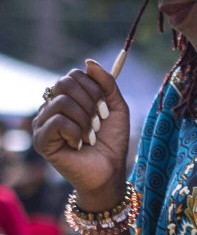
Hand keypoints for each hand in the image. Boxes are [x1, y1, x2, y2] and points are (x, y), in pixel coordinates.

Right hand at [32, 59, 129, 206]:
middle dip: (90, 102)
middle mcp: (51, 107)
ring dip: (84, 120)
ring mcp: (43, 123)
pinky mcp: (41, 140)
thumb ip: (106, 83)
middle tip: (98, 123)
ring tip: (89, 136)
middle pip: (64, 82)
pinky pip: (57, 121)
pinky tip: (79, 145)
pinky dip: (75, 132)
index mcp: (67, 98)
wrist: (110, 171)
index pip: (74, 75)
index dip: (95, 89)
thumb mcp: (116, 108)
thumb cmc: (112, 142)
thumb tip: (88, 62)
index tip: (105, 111)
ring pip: (62, 101)